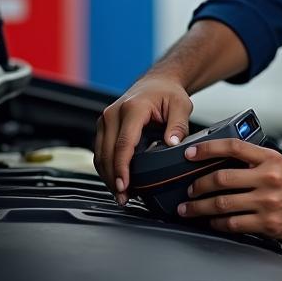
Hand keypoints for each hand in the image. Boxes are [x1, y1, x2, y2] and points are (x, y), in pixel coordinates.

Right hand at [94, 74, 192, 204]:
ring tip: (121, 194)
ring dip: (108, 176)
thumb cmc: (168, 93)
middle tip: (124, 198)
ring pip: (100, 154)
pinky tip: (117, 180)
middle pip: (107, 152)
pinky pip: (101, 151)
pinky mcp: (104, 126)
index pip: (123, 143)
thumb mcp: (181, 105)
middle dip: (114, 178)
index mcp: (132, 108)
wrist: (157, 82)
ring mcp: (105, 119)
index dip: (122, 168)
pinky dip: (107, 167)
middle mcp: (113, 113)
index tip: (125, 186)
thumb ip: (178, 124)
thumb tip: (173, 143)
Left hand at [178, 138, 281, 240]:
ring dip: (199, 207)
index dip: (207, 149)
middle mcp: (268, 178)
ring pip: (222, 203)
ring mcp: (267, 202)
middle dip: (197, 186)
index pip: (233, 147)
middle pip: (221, 178)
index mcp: (270, 158)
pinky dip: (217, 223)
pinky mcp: (268, 224)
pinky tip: (212, 222)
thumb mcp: (280, 164)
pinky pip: (233, 224)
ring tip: (189, 209)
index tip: (190, 154)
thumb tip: (222, 163)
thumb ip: (255, 162)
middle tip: (188, 190)